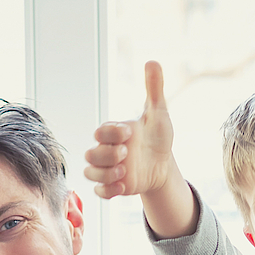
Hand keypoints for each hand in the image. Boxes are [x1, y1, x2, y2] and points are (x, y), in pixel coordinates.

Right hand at [85, 60, 182, 198]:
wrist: (163, 163)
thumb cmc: (157, 136)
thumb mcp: (158, 112)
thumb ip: (154, 88)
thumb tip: (152, 61)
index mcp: (114, 133)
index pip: (101, 132)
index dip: (112, 132)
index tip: (131, 132)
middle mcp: (106, 151)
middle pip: (90, 154)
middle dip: (106, 154)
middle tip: (126, 153)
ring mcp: (108, 170)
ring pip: (90, 173)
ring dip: (104, 174)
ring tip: (124, 172)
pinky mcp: (112, 187)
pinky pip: (99, 192)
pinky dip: (107, 191)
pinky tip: (124, 186)